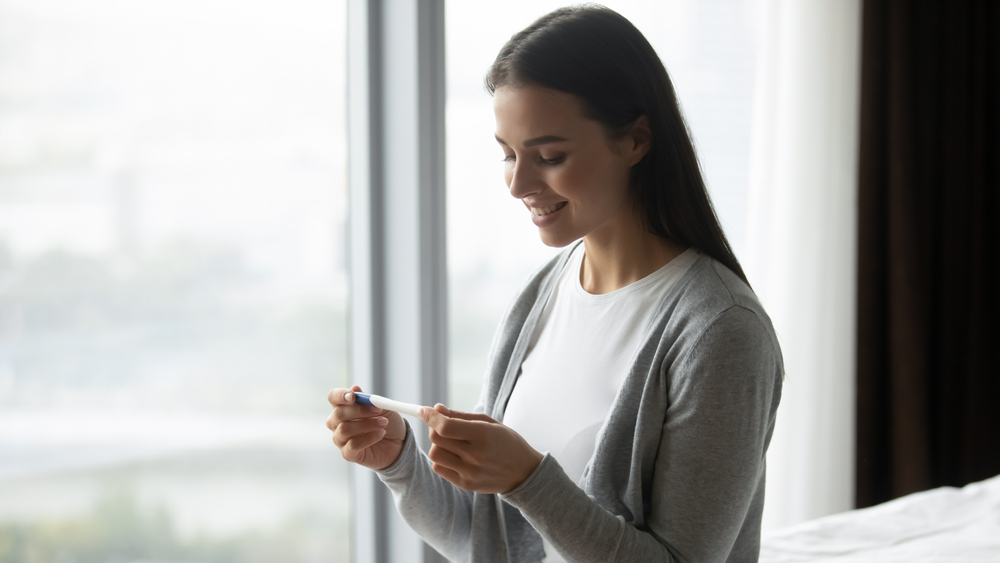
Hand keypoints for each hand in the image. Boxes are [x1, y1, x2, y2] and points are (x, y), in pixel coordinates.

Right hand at [327, 385, 406, 469]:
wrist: (398, 443)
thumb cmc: (387, 422)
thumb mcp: (381, 407)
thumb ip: (368, 399)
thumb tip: (355, 388)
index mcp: (343, 407)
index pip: (333, 397)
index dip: (340, 395)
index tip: (353, 396)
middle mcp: (337, 423)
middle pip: (338, 414)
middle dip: (359, 411)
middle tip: (378, 410)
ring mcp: (341, 439)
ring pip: (344, 429)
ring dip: (366, 424)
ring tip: (383, 423)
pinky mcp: (348, 454)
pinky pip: (353, 445)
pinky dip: (369, 438)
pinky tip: (381, 434)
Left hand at [420, 404, 543, 493]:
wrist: (524, 473)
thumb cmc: (506, 442)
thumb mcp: (489, 423)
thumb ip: (461, 416)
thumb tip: (436, 408)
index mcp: (483, 435)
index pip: (445, 426)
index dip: (431, 416)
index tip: (424, 410)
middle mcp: (476, 455)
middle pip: (437, 439)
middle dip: (434, 427)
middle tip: (441, 424)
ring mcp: (470, 472)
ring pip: (435, 454)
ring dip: (438, 445)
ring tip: (451, 443)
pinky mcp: (466, 484)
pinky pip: (440, 469)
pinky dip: (442, 460)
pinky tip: (455, 456)